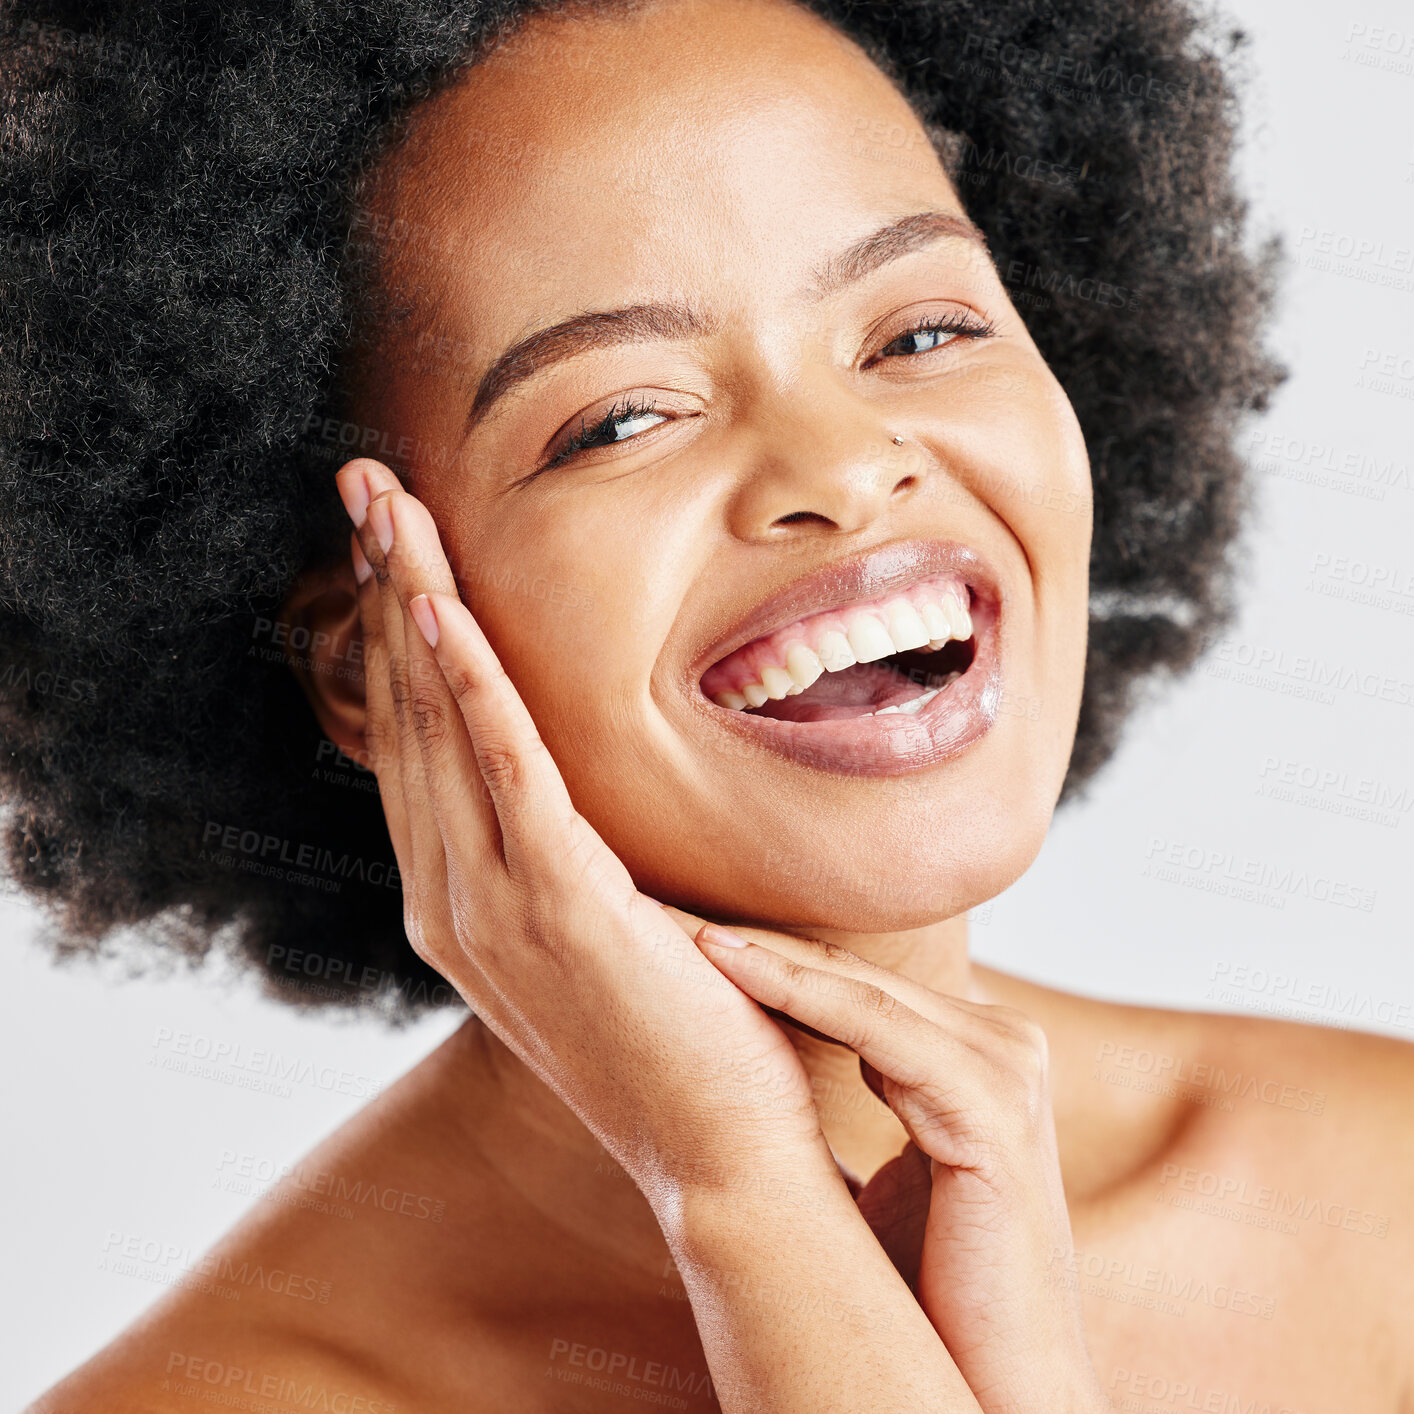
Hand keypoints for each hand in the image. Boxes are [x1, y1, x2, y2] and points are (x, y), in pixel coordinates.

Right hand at [333, 459, 835, 1202]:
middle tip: (368, 487)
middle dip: (386, 593)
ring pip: (438, 725)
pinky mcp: (557, 907)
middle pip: (407, 716)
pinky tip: (441, 606)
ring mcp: (492, 909)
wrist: (727, 1156)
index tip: (395, 545)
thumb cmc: (687, 1037)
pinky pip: (501, 770)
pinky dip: (465, 684)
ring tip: (388, 507)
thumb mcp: (610, 931)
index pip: (420, 744)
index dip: (400, 638)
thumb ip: (575, 860)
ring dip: (410, 605)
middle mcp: (452, 902)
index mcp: (465, 903)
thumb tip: (587, 794)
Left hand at [690, 929, 1113, 1413]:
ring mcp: (1008, 1070)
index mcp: (977, 1050)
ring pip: (858, 988)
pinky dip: (795, 991)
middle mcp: (1003, 1043)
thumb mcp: (895, 1166)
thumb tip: (779, 1055)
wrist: (1001, 1391)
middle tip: (658, 906)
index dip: (764, 956)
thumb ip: (873, 1090)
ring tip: (673, 928)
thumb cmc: (938, 1288)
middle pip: (852, 971)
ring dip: (759, 955)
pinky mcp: (994, 1111)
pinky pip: (876, 1027)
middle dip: (752, 942)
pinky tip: (723, 967)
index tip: (676, 936)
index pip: (854, 981)